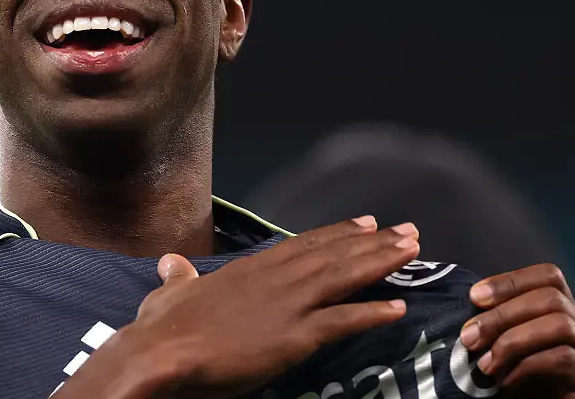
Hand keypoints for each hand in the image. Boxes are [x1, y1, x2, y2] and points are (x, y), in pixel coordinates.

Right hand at [54, 217, 421, 398]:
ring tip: (412, 251)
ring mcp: (286, 305)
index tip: (365, 223)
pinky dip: (371, 314)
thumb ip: (179, 277)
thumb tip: (171, 263)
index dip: (336, 234)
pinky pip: (341, 322)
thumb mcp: (169, 293)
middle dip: (372, 243)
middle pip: (332, 255)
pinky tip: (398, 309)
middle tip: (408, 230)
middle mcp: (274, 279)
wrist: (163, 352)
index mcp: (249, 269)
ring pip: (343, 278)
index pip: (301, 245)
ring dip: (380, 264)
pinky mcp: (293, 336)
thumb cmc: (161, 327)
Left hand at [461, 263, 574, 397]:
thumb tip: (468, 298)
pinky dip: (527, 367)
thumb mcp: (500, 352)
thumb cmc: (513, 394)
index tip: (474, 297)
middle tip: (469, 337)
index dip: (510, 280)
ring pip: (561, 324)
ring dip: (512, 340)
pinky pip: (565, 359)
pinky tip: (505, 384)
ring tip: (484, 365)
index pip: (549, 278)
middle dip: (503, 314)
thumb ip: (495, 326)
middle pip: (553, 297)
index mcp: (565, 320)